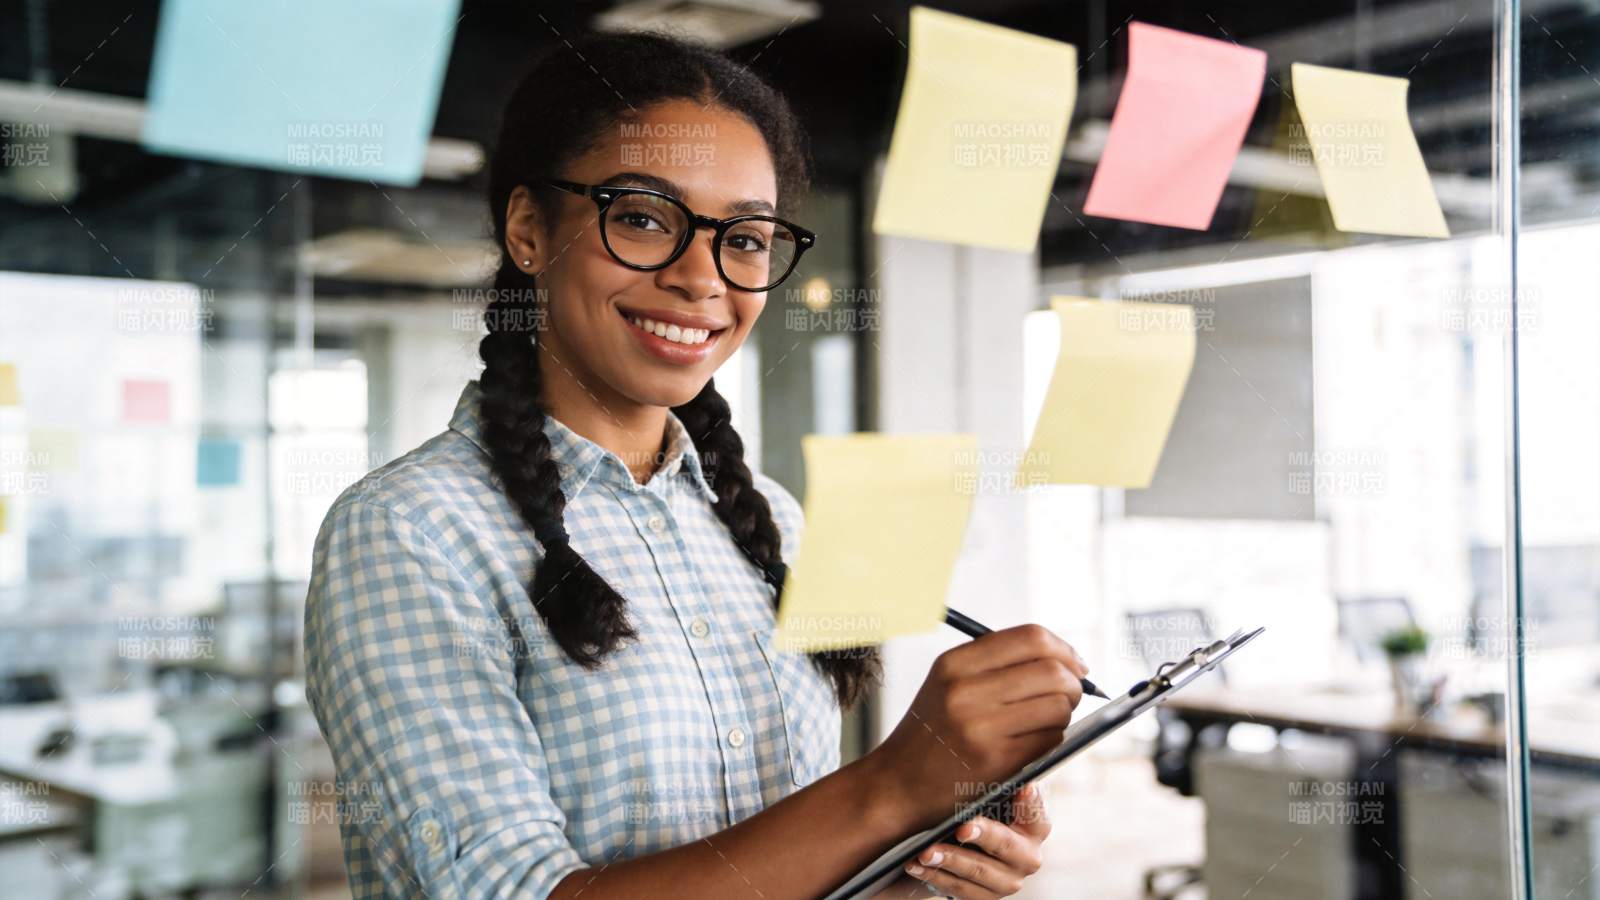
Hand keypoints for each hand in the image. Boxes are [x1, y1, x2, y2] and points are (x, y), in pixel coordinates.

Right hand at [865, 624, 1085, 829]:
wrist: (898, 784)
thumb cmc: (932, 731)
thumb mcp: (947, 682)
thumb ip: (996, 662)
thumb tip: (1064, 658)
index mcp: (954, 663)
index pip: (1031, 638)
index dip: (1064, 649)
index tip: (1074, 663)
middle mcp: (966, 691)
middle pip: (1052, 671)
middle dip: (1074, 682)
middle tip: (1072, 693)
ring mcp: (982, 727)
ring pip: (1058, 705)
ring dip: (1064, 712)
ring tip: (1048, 719)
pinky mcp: (997, 761)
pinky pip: (1051, 738)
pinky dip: (1053, 737)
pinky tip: (1035, 741)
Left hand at [871, 782, 1051, 898]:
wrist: (961, 847)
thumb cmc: (977, 810)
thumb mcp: (988, 796)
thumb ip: (993, 783)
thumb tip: (985, 751)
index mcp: (1034, 826)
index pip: (1037, 813)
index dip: (1031, 801)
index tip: (1022, 787)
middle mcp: (1027, 856)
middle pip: (1007, 845)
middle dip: (983, 835)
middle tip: (961, 827)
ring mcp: (1007, 880)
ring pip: (979, 872)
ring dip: (950, 860)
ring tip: (925, 851)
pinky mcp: (986, 896)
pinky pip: (960, 890)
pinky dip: (935, 876)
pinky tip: (915, 865)